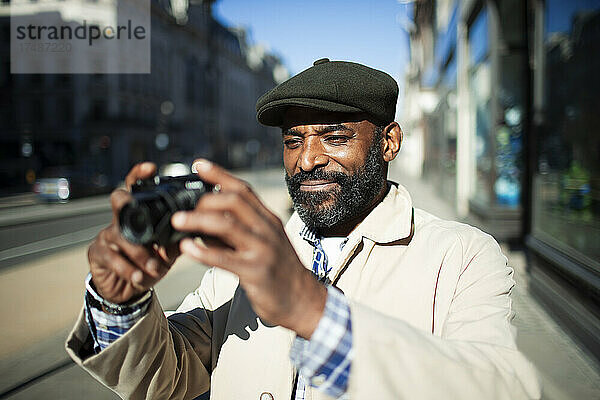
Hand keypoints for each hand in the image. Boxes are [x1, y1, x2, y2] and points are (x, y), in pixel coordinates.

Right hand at [88, 162, 179, 303]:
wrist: (129, 290)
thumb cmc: (148, 265)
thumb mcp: (168, 252)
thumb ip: (178, 239)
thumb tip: (196, 228)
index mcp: (137, 216)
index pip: (135, 189)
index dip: (140, 175)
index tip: (151, 168)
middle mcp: (119, 220)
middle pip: (119, 202)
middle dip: (127, 202)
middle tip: (136, 209)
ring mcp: (106, 236)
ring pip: (121, 236)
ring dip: (141, 253)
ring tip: (155, 267)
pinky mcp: (97, 253)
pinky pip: (113, 258)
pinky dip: (129, 269)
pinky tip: (139, 276)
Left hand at [172, 159, 326, 338]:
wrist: (303, 301)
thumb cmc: (278, 271)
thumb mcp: (262, 243)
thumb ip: (236, 231)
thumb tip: (200, 223)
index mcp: (268, 219)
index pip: (243, 189)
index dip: (219, 175)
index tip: (198, 165)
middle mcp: (267, 229)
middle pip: (235, 201)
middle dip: (205, 199)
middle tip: (182, 206)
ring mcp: (263, 250)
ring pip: (228, 225)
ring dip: (199, 220)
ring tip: (176, 221)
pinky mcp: (256, 272)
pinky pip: (226, 259)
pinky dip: (204, 252)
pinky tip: (186, 249)